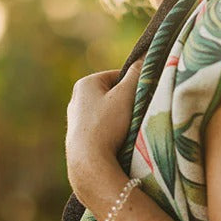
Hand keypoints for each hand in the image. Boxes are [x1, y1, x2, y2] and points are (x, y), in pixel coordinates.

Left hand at [65, 58, 143, 203]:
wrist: (89, 162)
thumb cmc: (107, 125)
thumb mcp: (125, 96)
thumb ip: (137, 75)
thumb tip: (145, 57)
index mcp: (85, 83)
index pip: (117, 76)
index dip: (134, 85)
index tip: (143, 97)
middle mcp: (76, 99)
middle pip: (111, 94)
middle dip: (126, 102)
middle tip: (137, 113)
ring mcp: (75, 119)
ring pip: (106, 112)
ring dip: (119, 118)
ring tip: (127, 129)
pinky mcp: (78, 137)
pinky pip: (100, 128)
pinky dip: (110, 131)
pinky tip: (117, 141)